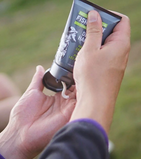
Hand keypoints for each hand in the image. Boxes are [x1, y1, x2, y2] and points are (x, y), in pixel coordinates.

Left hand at [0, 65, 75, 158]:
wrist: (21, 133)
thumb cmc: (23, 114)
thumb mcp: (32, 92)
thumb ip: (38, 80)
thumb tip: (39, 67)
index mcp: (56, 97)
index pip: (68, 85)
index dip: (71, 76)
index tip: (75, 66)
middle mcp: (63, 103)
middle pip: (76, 89)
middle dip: (79, 79)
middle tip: (83, 68)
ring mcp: (67, 108)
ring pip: (80, 94)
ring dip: (82, 85)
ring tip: (86, 73)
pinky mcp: (69, 114)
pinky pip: (79, 102)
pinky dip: (82, 93)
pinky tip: (84, 83)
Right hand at [71, 10, 129, 132]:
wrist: (95, 102)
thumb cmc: (92, 76)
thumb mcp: (90, 50)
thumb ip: (93, 31)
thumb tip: (94, 14)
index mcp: (120, 44)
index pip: (121, 21)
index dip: (108, 16)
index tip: (94, 17)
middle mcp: (120, 53)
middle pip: (111, 33)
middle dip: (96, 29)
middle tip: (82, 30)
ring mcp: (114, 63)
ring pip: (104, 46)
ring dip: (92, 42)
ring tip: (79, 44)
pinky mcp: (108, 71)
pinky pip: (101, 57)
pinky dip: (92, 53)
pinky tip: (81, 57)